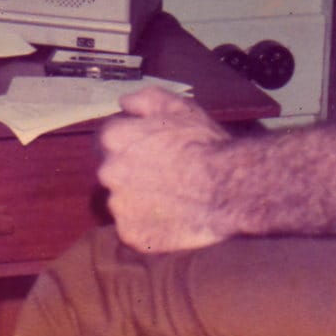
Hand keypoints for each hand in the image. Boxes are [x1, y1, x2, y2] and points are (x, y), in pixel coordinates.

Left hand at [98, 86, 232, 252]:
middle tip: (164, 176)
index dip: (131, 142)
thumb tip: (124, 104)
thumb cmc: (204, 144)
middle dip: (132, 172)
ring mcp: (118, 206)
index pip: (108, 138)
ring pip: (122, 203)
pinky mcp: (131, 235)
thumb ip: (144, 100)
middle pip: (113, 171)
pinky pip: (134, 231)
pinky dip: (148, 228)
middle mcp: (108, 172)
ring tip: (171, 200)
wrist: (227, 188)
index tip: (151, 150)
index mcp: (113, 138)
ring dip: (138, 201)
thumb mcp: (178, 107)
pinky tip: (171, 220)